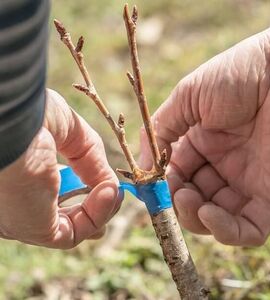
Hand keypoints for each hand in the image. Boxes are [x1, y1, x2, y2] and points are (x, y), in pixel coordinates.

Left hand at [0, 89, 119, 248]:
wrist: (15, 124)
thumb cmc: (35, 118)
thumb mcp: (74, 136)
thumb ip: (93, 161)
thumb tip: (112, 186)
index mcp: (22, 178)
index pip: (54, 196)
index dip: (83, 192)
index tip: (105, 184)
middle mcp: (21, 203)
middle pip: (65, 217)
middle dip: (94, 208)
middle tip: (114, 194)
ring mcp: (28, 219)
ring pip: (72, 228)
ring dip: (101, 210)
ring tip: (115, 191)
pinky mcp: (36, 230)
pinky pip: (74, 233)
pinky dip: (98, 215)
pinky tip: (110, 193)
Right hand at [140, 5, 269, 245]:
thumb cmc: (236, 75)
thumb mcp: (187, 98)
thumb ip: (160, 130)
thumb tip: (142, 167)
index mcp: (201, 144)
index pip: (176, 175)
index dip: (162, 185)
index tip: (151, 187)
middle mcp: (221, 165)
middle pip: (193, 201)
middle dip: (178, 204)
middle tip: (175, 195)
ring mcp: (246, 181)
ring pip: (216, 220)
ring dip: (196, 219)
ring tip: (190, 201)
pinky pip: (250, 229)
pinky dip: (226, 231)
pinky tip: (210, 214)